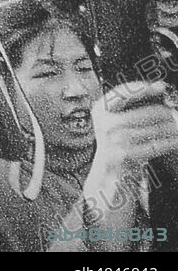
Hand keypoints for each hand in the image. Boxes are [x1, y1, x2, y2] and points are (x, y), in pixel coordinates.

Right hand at [82, 82, 177, 239]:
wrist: (107, 184)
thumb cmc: (119, 152)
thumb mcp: (119, 127)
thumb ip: (132, 111)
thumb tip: (159, 93)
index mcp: (100, 110)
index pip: (123, 92)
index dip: (143, 88)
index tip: (160, 87)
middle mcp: (104, 122)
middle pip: (145, 111)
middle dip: (166, 113)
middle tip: (175, 115)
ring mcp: (112, 138)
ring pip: (154, 127)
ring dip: (172, 128)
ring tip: (177, 127)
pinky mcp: (123, 155)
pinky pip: (155, 144)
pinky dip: (170, 142)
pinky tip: (176, 140)